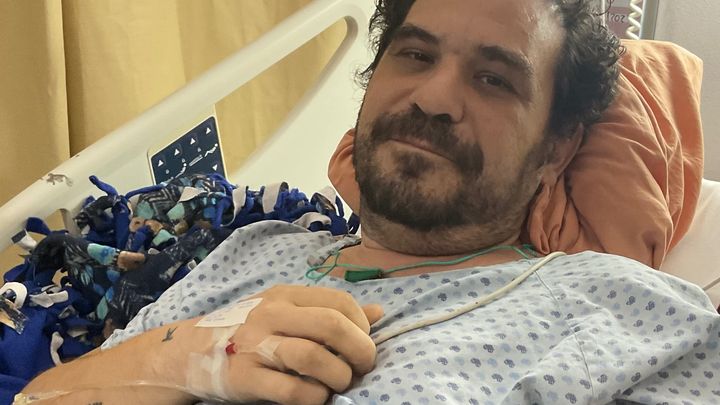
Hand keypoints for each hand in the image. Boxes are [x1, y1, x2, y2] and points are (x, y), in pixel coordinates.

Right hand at [194, 285, 383, 404]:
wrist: (191, 352)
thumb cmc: (251, 331)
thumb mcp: (287, 310)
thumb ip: (330, 311)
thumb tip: (379, 312)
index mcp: (286, 295)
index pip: (339, 301)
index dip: (362, 324)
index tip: (363, 343)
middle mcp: (271, 315)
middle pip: (331, 325)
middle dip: (360, 350)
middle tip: (363, 367)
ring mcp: (256, 345)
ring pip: (313, 357)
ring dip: (339, 376)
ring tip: (340, 383)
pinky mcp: (245, 378)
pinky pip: (292, 391)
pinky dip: (314, 397)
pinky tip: (317, 397)